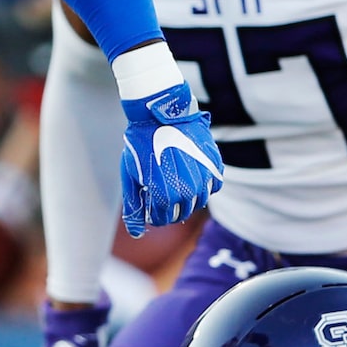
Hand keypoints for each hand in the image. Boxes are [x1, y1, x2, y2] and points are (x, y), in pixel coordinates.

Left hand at [119, 82, 223, 237]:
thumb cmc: (140, 145)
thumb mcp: (131, 176)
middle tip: (160, 187)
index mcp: (165, 198)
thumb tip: (136, 233)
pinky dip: (204, 183)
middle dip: (168, 206)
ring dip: (187, 196)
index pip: (161, 220)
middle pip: (181, 213)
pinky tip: (191, 171)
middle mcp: (188, 193)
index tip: (148, 197)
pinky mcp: (215, 165)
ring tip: (174, 177)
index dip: (152, 211)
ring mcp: (204, 179)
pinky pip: (213, 186)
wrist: (159, 113)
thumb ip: (134, 207)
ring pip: (198, 202)